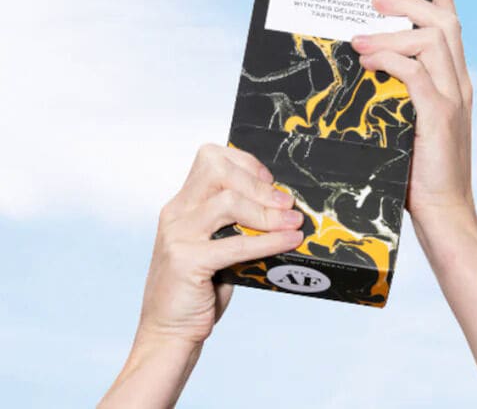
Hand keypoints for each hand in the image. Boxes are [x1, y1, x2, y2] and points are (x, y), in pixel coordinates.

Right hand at [100, 143, 303, 407]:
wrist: (168, 334)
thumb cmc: (198, 288)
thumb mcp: (216, 244)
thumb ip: (237, 221)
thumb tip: (283, 205)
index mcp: (182, 203)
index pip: (211, 157)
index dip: (245, 163)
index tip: (271, 180)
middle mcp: (176, 212)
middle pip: (218, 171)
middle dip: (258, 184)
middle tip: (287, 202)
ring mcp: (177, 235)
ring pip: (227, 202)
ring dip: (267, 212)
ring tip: (292, 222)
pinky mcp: (185, 261)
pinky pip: (235, 243)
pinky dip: (268, 241)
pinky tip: (289, 241)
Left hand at [351, 0, 476, 237]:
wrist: (444, 213)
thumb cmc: (420, 171)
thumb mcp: (412, 124)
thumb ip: (401, 94)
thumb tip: (368, 68)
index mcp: (456, 83)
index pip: (453, 27)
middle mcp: (460, 84)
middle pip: (444, 23)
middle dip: (410, 2)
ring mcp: (453, 99)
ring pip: (433, 41)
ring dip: (392, 32)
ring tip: (358, 38)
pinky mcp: (439, 117)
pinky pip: (416, 73)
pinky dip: (390, 59)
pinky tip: (367, 60)